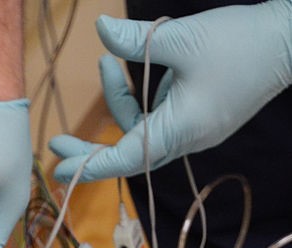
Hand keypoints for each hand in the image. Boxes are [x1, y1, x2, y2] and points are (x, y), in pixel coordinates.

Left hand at [49, 1, 291, 182]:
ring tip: (105, 62)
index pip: (125, 159)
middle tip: (56, 142)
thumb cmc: (241, 40)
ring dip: (118, 100)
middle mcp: (184, 139)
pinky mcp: (196, 119)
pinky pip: (156, 119)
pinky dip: (139, 99)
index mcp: (180, 130)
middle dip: (91, 147)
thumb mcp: (180, 37)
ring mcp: (191, 131)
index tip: (59, 168)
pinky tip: (130, 68)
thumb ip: (136, 41)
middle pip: (127, 153)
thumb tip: (101, 29)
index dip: (90, 165)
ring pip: (140, 130)